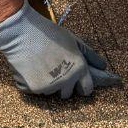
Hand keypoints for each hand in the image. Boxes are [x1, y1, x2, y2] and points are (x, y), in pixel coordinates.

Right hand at [0, 0, 120, 99]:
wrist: (23, 32)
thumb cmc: (50, 34)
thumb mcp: (74, 40)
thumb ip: (90, 55)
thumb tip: (103, 66)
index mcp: (79, 68)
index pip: (87, 89)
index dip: (83, 87)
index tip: (78, 84)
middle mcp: (67, 80)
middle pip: (68, 94)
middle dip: (63, 86)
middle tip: (55, 72)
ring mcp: (50, 86)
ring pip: (51, 92)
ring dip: (47, 84)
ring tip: (41, 65)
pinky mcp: (35, 89)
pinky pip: (35, 91)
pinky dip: (32, 83)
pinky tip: (30, 68)